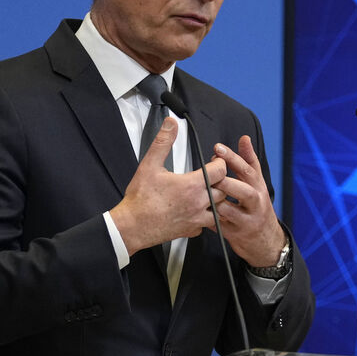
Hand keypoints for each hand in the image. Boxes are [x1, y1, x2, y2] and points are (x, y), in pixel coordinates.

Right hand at [109, 117, 228, 254]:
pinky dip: (206, 216)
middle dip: (221, 180)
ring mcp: (196, 219)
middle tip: (213, 175)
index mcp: (191, 186)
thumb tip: (171, 124)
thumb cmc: (140, 199)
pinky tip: (197, 210)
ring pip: (220, 209)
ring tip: (208, 192)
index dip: (220, 163)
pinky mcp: (191, 231)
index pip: (220, 171)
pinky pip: (207, 224)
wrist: (132, 226)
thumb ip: (163, 142)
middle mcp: (198, 203)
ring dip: (217, 200)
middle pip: (224, 189)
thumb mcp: (150, 165)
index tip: (215, 160)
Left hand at [209, 135, 286, 267]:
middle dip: (227, 183)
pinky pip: (219, 225)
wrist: (265, 240)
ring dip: (215, 201)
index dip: (233, 158)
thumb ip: (249, 160)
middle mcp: (255, 203)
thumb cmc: (257, 207)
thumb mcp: (256, 183)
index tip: (218, 148)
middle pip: (244, 192)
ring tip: (203, 194)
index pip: (247, 170)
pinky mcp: (235, 234)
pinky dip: (208, 217)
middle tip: (212, 176)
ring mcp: (246, 220)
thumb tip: (244, 139)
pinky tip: (199, 211)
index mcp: (258, 188)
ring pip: (230, 210)